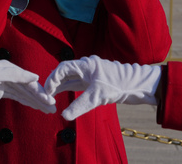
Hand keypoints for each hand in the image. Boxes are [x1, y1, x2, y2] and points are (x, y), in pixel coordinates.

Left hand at [0, 60, 54, 112]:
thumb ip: (15, 74)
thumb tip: (35, 77)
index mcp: (10, 69)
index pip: (29, 82)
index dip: (40, 92)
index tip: (49, 101)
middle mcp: (10, 75)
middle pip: (29, 89)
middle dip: (41, 99)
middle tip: (53, 108)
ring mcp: (6, 84)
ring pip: (24, 94)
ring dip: (36, 102)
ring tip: (48, 110)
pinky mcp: (1, 92)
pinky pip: (17, 97)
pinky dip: (26, 101)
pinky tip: (34, 106)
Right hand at [45, 56, 160, 120]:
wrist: (137, 85)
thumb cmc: (118, 85)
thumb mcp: (97, 97)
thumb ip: (79, 106)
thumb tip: (64, 116)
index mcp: (85, 65)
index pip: (63, 68)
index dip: (52, 78)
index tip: (46, 91)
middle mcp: (86, 67)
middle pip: (64, 72)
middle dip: (54, 83)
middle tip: (45, 95)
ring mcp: (89, 74)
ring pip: (70, 78)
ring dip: (60, 86)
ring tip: (50, 97)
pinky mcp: (94, 81)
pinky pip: (77, 83)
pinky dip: (68, 89)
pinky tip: (62, 95)